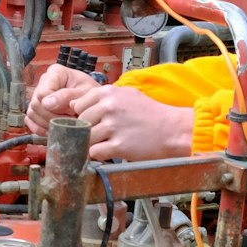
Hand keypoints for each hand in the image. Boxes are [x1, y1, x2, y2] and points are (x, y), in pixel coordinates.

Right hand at [24, 65, 98, 133]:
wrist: (95, 102)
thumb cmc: (92, 94)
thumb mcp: (85, 93)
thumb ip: (67, 96)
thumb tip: (47, 103)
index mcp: (55, 73)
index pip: (43, 92)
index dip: (55, 107)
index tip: (71, 112)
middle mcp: (43, 82)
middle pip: (36, 104)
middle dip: (53, 117)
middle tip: (70, 120)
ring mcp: (37, 96)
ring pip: (32, 114)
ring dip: (48, 124)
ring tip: (66, 125)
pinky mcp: (36, 109)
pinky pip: (30, 121)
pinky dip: (41, 129)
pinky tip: (54, 130)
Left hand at [69, 85, 194, 161]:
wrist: (172, 130)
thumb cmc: (150, 114)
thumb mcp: (127, 95)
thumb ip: (102, 98)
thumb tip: (73, 104)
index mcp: (108, 92)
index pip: (78, 105)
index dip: (84, 115)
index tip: (95, 120)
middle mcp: (108, 107)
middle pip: (80, 123)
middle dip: (88, 130)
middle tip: (105, 133)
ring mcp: (112, 127)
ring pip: (86, 138)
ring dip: (95, 143)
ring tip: (110, 141)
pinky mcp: (117, 146)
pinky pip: (94, 152)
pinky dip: (99, 154)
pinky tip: (111, 150)